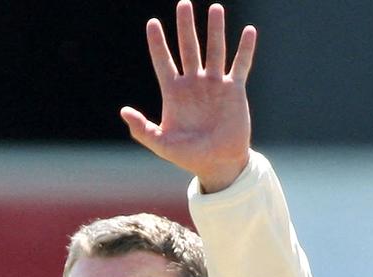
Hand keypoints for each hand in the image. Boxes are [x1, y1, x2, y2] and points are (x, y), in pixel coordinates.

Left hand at [121, 1, 255, 192]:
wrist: (217, 164)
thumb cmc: (188, 156)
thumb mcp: (161, 144)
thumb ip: (142, 129)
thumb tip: (123, 111)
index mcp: (174, 93)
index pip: (163, 61)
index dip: (157, 43)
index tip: (152, 23)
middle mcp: (194, 84)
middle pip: (188, 48)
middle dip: (186, 26)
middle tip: (184, 3)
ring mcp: (215, 85)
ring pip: (215, 50)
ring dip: (215, 29)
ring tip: (216, 8)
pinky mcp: (234, 90)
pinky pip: (240, 65)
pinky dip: (245, 49)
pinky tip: (248, 31)